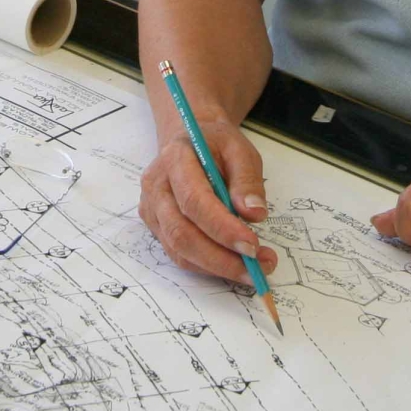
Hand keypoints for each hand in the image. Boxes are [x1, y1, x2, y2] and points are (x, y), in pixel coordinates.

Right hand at [139, 126, 278, 284]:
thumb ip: (247, 180)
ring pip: (179, 250)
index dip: (223, 228)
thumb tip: (254, 214)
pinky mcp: (157, 227)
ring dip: (218, 267)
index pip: (194, 201)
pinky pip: (180, 255)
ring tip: (254, 270)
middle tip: (258, 267)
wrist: (189, 141)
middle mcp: (156, 187)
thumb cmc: (215, 145)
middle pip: (181, 233)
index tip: (253, 246)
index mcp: (174, 159)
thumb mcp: (239, 150)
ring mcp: (152, 210)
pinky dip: (209, 266)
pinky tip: (233, 264)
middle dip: (221, 257)